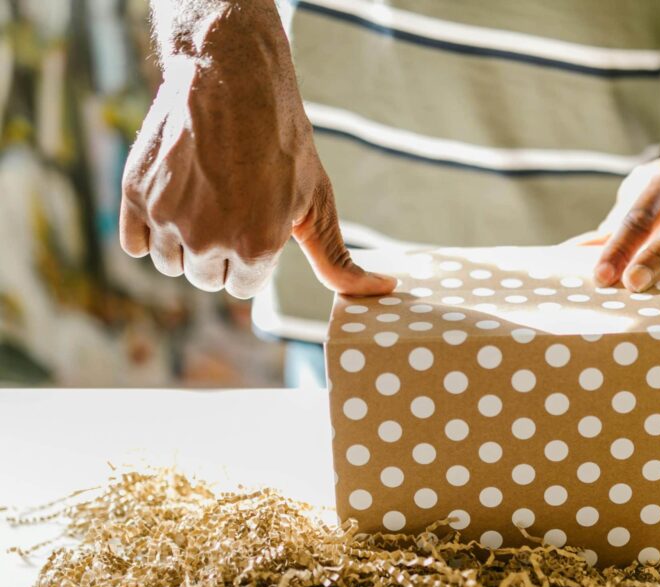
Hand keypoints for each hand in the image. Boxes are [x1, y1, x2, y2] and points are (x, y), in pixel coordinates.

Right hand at [119, 13, 392, 298]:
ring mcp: (167, 220)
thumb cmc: (282, 143)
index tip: (255, 221)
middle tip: (231, 205)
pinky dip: (149, 231)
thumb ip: (337, 259)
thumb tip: (384, 291)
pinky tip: (173, 201)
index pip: (243, 286)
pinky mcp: (135, 198)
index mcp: (254, 248)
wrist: (231, 83)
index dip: (252, 255)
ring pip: (171, 264)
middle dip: (219, 252)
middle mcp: (207, 242)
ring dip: (184, 244)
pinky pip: (135, 245)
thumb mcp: (318, 202)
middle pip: (207, 277)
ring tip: (203, 201)